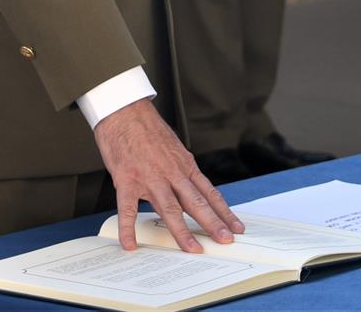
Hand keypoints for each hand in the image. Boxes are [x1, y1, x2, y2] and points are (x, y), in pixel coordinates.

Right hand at [94, 99, 242, 252]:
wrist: (124, 111)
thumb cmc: (146, 128)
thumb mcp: (173, 147)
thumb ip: (180, 168)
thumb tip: (189, 185)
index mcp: (184, 165)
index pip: (209, 192)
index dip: (224, 211)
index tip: (236, 227)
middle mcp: (171, 173)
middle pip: (196, 202)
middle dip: (213, 223)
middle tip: (225, 240)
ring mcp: (150, 177)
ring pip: (170, 208)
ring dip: (182, 231)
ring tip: (192, 249)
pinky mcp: (127, 180)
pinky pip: (128, 209)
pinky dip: (128, 229)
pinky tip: (131, 244)